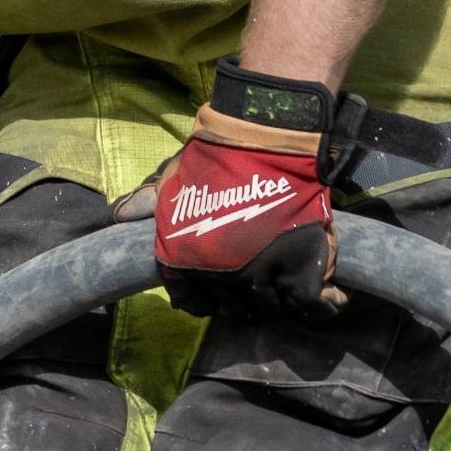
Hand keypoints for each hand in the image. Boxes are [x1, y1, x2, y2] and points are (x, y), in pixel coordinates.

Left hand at [154, 73, 341, 318]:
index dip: (210, 299)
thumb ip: (145, 201)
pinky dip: (327, 304)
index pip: (195, 304)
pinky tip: (333, 297)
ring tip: (294, 290)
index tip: (225, 289)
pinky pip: (314, 305)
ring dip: (284, 304)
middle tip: (265, 283)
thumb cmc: (214, 157)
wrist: (262, 139)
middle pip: (239, 309)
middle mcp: (221, 279)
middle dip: (249, 300)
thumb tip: (118, 216)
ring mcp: (262, 279)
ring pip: (275, 310)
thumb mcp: (170, 180)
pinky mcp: (301, 271)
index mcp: (185, 264)